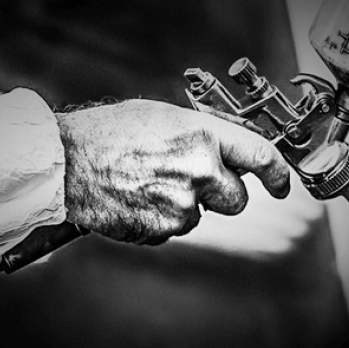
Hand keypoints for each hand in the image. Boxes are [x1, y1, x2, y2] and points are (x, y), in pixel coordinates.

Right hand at [54, 99, 290, 244]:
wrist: (68, 162)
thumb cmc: (110, 132)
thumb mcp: (164, 117)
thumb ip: (202, 135)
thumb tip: (227, 152)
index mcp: (204, 134)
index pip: (261, 156)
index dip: (278, 174)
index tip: (280, 185)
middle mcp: (201, 170)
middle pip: (237, 198)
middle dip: (223, 194)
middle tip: (194, 182)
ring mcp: (182, 204)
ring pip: (202, 215)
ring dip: (185, 205)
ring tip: (149, 184)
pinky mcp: (163, 230)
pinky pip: (175, 230)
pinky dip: (161, 219)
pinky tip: (137, 199)